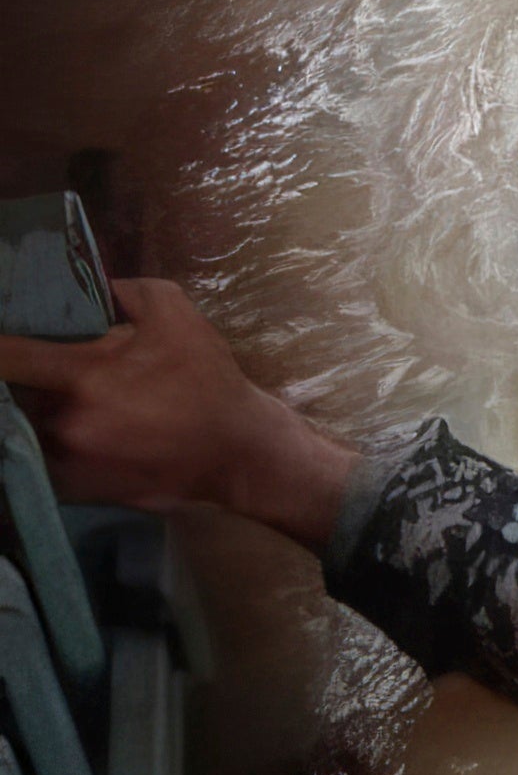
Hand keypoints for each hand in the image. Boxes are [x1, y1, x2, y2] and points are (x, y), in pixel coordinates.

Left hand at [0, 281, 355, 548]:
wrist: (237, 452)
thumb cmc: (207, 380)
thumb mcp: (176, 316)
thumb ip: (124, 289)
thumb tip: (88, 285)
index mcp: (84, 375)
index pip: (6, 357)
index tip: (4, 341)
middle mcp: (66, 422)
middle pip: (13, 394)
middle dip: (26, 380)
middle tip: (52, 370)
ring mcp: (69, 461)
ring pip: (27, 426)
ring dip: (39, 411)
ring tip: (79, 402)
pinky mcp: (76, 489)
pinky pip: (43, 459)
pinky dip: (51, 443)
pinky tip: (84, 433)